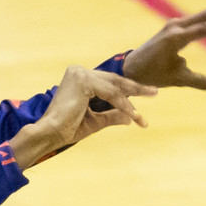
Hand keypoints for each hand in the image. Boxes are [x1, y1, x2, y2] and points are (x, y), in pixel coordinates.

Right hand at [9, 66, 157, 169]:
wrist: (50, 133)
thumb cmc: (67, 129)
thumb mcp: (95, 121)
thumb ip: (112, 115)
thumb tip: (129, 118)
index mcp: (79, 78)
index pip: (108, 83)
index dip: (127, 91)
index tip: (145, 96)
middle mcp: (79, 72)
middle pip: (114, 81)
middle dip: (135, 89)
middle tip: (154, 92)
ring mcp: (80, 74)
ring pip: (114, 87)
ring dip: (131, 100)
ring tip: (143, 114)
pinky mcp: (83, 80)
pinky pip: (110, 93)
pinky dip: (123, 104)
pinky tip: (133, 115)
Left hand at [122, 4, 205, 88]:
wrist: (131, 68)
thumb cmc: (153, 76)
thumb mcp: (178, 80)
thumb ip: (201, 82)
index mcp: (174, 39)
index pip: (203, 29)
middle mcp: (175, 27)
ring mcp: (175, 24)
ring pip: (204, 15)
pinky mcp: (175, 26)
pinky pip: (198, 20)